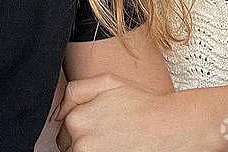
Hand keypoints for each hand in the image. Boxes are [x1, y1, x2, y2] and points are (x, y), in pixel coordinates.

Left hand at [55, 75, 208, 151]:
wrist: (170, 128)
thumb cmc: (142, 105)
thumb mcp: (107, 81)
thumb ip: (76, 91)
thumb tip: (57, 111)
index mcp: (77, 120)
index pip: (64, 129)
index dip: (79, 125)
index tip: (97, 124)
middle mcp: (81, 144)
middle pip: (69, 146)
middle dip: (84, 139)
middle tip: (109, 132)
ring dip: (92, 148)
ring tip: (115, 140)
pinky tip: (117, 147)